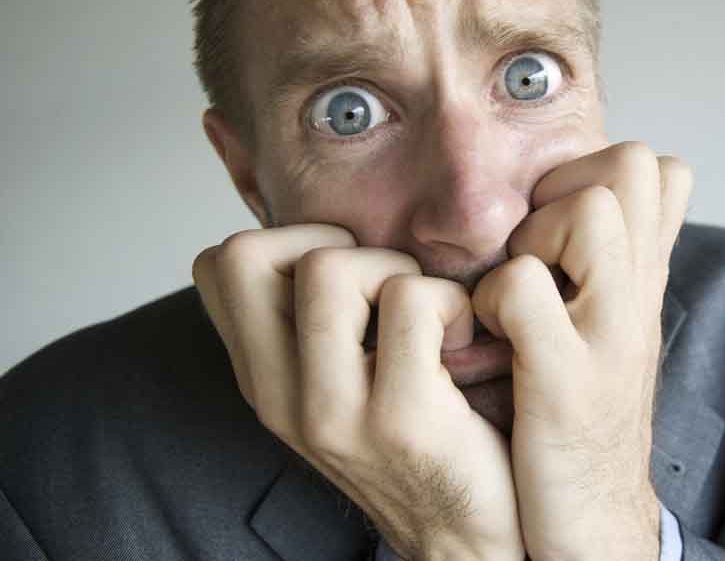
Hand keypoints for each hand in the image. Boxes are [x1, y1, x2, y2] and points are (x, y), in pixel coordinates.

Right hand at [193, 226, 524, 560]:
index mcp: (263, 382)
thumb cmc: (415, 447)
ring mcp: (332, 412)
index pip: (217, 266)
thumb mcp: (339, 389)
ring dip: (396, 271)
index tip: (345, 276)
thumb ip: (315, 325)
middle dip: (330, 243)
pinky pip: (412, 300)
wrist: (465, 541)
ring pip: (330, 267)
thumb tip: (331, 236)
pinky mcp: (401, 418)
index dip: (284, 241)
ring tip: (428, 316)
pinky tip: (463, 340)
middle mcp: (279, 398)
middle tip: (383, 288)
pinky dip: (451, 302)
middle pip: (247, 253)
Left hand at [472, 142, 692, 560]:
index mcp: (645, 279)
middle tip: (537, 250)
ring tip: (516, 294)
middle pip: (635, 162)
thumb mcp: (613, 326)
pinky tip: (491, 336)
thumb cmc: (584, 413)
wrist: (594, 520)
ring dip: (535, 238)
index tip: (555, 228)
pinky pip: (524, 287)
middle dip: (567, 189)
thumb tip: (605, 198)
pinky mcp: (566, 380)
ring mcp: (610, 335)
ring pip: (590, 210)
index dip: (593, 173)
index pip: (658, 165)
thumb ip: (613, 263)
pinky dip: (494, 300)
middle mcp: (641, 295)